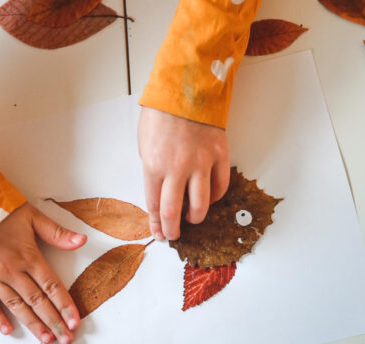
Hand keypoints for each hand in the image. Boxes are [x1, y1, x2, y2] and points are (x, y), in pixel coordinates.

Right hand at [0, 203, 85, 343]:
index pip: (52, 286)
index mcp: (29, 256)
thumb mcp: (31, 215)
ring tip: (46, 339)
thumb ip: (56, 232)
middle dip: (53, 321)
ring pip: (16, 305)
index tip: (75, 323)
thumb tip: (82, 241)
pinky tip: (8, 330)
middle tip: (65, 340)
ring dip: (32, 323)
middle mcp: (12, 270)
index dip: (65, 306)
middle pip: (37, 301)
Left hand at [137, 106, 229, 240]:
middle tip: (174, 235)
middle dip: (173, 229)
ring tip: (192, 218)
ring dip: (195, 217)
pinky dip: (214, 197)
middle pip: (174, 212)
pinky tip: (208, 198)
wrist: (186, 87)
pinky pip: (219, 186)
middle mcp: (177, 168)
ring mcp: (201, 163)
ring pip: (201, 204)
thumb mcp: (144, 142)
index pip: (154, 205)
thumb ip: (152, 168)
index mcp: (153, 165)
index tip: (159, 233)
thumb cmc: (162, 112)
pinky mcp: (220, 155)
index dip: (156, 224)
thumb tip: (160, 190)